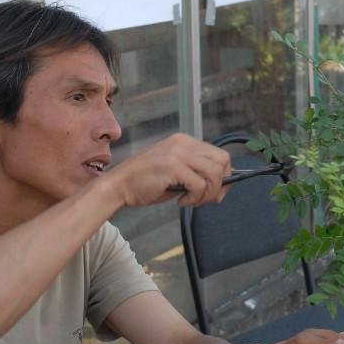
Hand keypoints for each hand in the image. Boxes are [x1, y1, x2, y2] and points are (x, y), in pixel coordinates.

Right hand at [106, 133, 230, 207]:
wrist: (118, 186)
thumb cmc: (145, 183)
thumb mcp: (175, 173)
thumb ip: (196, 174)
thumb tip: (222, 188)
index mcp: (184, 141)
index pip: (219, 155)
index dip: (224, 175)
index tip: (216, 192)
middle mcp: (183, 143)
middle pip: (222, 161)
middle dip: (221, 184)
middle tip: (206, 199)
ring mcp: (177, 153)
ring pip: (214, 173)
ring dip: (207, 193)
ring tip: (192, 201)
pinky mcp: (172, 166)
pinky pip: (199, 185)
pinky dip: (195, 198)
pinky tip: (181, 201)